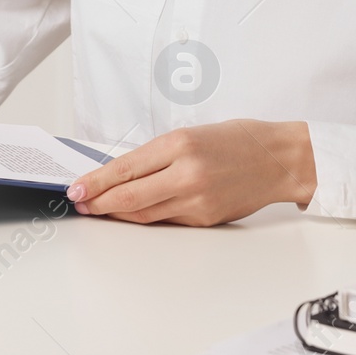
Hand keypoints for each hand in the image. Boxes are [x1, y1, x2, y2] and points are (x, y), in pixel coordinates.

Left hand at [64, 120, 315, 225]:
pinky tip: (132, 214)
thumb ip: (158, 155)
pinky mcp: (205, 218)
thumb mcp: (191, 134)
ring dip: (118, 213)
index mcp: (179, 144)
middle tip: (79, 203)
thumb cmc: (237, 140)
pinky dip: (146, 218)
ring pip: (145, 214)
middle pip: (129, 196)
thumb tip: (121, 175)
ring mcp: (197, 199)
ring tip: (99, 209)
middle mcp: (186, 173)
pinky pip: (166, 220)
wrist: (279, 160)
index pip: (126, 168)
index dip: (96, 182)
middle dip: (98, 202)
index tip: (76, 188)